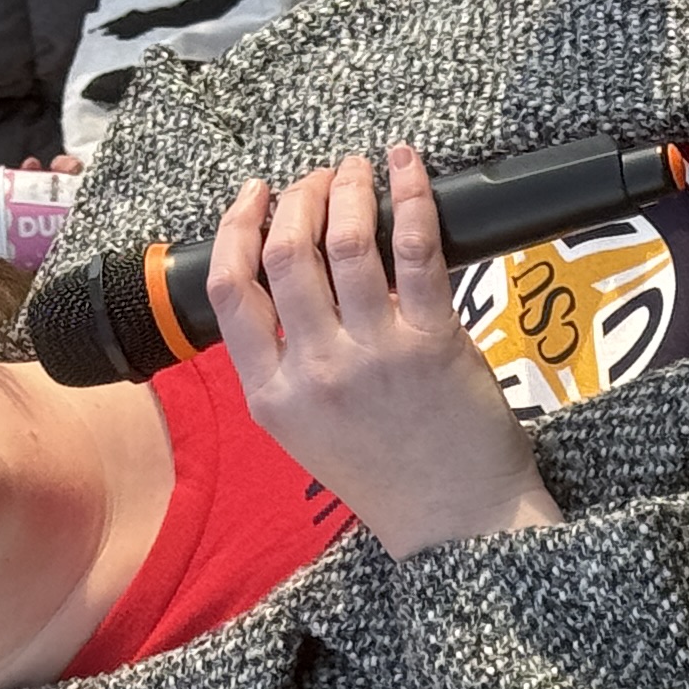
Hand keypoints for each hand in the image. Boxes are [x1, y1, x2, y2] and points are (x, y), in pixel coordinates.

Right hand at [206, 147, 561, 556]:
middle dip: (298, 197)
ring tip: (358, 170)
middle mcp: (315, 372)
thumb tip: (281, 279)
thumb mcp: (306, 432)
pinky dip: (410, 195)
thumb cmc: (388, 475)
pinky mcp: (434, 342)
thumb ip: (284, 365)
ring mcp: (375, 356)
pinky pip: (417, 249)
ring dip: (349, 189)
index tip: (255, 197)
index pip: (230, 291)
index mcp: (272, 396)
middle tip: (317, 180)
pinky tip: (406, 167)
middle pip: (286, 253)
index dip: (237, 229)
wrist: (457, 521)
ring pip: (347, 241)